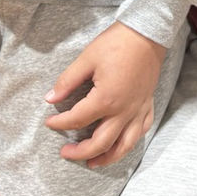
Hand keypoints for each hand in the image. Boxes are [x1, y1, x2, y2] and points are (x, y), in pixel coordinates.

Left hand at [44, 20, 166, 167]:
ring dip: (107, 157)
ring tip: (93, 162)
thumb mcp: (87, 58)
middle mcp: (123, 111)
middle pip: (100, 143)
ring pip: (124, 145)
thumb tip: (50, 98)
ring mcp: (138, 110)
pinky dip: (130, 141)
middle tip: (65, 153)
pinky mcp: (147, 104)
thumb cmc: (117, 43)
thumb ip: (68, 81)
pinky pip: (141, 131)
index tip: (49, 121)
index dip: (60, 123)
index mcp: (106, 99)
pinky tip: (121, 142)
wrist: (147, 33)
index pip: (77, 119)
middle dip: (80, 152)